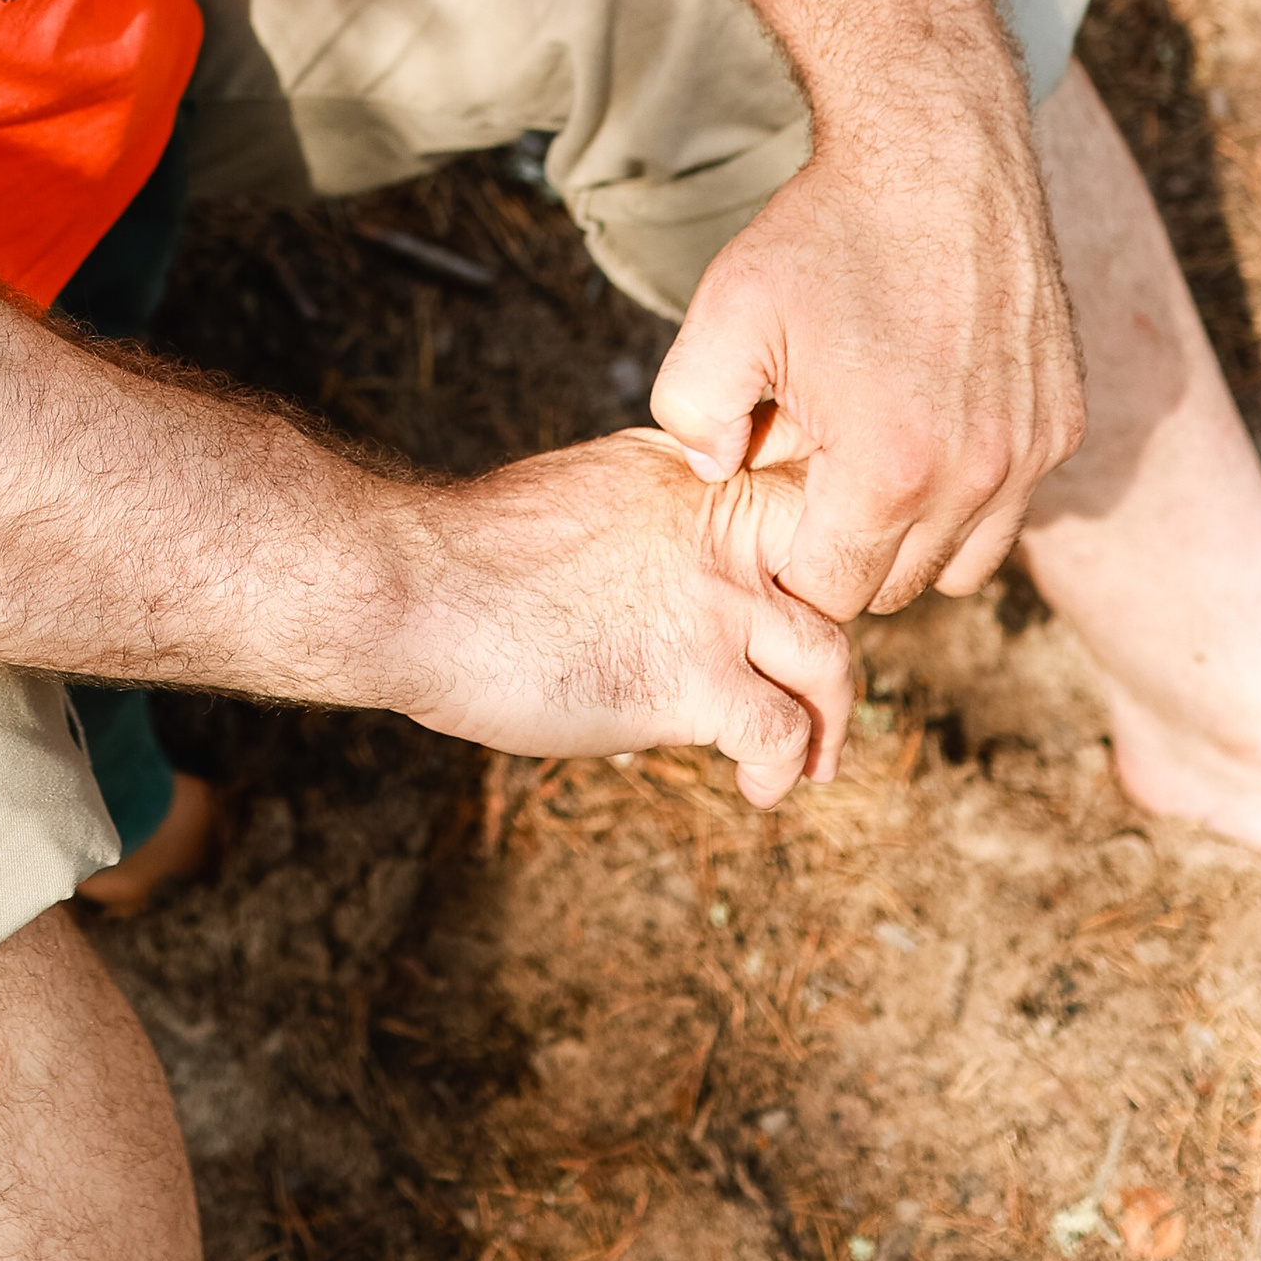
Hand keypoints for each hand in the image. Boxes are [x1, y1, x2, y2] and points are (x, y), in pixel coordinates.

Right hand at [399, 430, 854, 807]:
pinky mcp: (692, 678)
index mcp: (686, 476)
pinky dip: (779, 768)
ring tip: (811, 755)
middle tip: (824, 680)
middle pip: (839, 570)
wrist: (415, 587)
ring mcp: (710, 603)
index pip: (799, 494)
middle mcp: (714, 528)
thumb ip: (650, 517)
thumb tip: (667, 567)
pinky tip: (757, 785)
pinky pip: (780, 734)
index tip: (810, 599)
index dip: (822, 549)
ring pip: (830, 660)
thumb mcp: (583, 494)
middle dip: (845, 628)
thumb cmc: (471, 554)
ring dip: (828, 719)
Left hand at [647, 103, 1086, 622]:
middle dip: (847, 542)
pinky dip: (967, 485)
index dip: (787, 549)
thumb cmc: (824, 232)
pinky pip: (1009, 502)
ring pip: (962, 558)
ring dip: (912, 528)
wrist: (935, 150)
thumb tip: (718, 473)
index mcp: (891, 471)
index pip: (830, 588)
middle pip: (897, 583)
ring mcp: (1031, 453)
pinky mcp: (1063, 422)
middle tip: (816, 459)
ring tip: (871, 445)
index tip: (774, 483)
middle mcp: (977, 477)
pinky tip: (926, 410)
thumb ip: (691, 415)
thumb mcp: (722, 314)